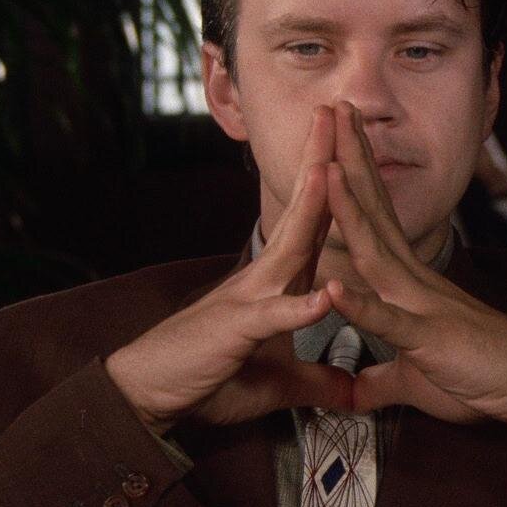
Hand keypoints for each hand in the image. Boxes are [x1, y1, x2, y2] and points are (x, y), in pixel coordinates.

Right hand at [104, 106, 350, 432]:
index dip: (338, 186)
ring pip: (288, 249)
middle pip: (302, 214)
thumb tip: (350, 392)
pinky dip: (298, 308)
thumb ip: (313, 381)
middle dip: (322, 162)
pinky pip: (272, 318)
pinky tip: (324, 297)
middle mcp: (264, 280)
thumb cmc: (207, 377)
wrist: (149, 394)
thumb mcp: (275, 382)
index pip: (314, 224)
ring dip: (310, 209)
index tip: (357, 145)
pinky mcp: (236, 332)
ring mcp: (249, 300)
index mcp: (278, 283)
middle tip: (339, 113)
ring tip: (331, 168)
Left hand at [323, 102, 506, 472]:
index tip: (335, 132)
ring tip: (326, 167)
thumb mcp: (416, 378)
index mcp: (410, 282)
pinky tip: (334, 289)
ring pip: (376, 252)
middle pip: (375, 211)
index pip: (376, 215)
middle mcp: (414, 281)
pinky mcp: (430, 340)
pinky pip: (390, 322)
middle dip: (350, 159)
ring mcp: (423, 306)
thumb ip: (382, 379)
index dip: (354, 172)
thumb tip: (355, 390)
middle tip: (332, 107)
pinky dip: (361, 307)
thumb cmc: (482, 377)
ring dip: (350, 210)